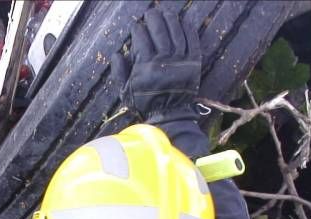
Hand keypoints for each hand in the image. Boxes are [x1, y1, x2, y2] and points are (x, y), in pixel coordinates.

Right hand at [125, 8, 201, 123]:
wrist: (169, 115)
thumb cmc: (145, 102)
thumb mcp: (126, 91)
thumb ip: (120, 72)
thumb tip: (117, 53)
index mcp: (145, 66)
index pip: (141, 38)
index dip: (137, 29)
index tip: (135, 26)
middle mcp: (163, 60)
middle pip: (159, 30)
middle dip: (153, 18)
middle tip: (150, 13)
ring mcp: (180, 60)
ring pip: (175, 31)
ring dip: (169, 19)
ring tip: (164, 12)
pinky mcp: (193, 62)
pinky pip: (191, 40)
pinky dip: (187, 28)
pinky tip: (182, 21)